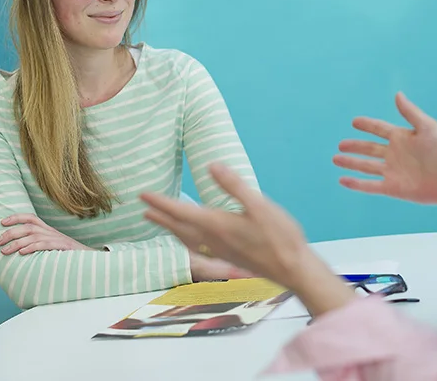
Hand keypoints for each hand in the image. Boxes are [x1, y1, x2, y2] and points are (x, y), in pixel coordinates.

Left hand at [0, 213, 93, 254]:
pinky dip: (31, 248)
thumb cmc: (66, 253)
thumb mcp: (52, 244)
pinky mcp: (60, 246)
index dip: (15, 217)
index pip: (30, 217)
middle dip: (10, 233)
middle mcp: (50, 231)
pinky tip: (21, 253)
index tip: (2, 222)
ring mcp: (55, 238)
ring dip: (15, 243)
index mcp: (47, 229)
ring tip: (4, 251)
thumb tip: (20, 248)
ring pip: (31, 236)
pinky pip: (43, 245)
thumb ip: (38, 243)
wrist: (87, 257)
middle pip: (27, 227)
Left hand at [141, 164, 357, 317]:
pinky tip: (188, 238)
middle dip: (160, 216)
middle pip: (179, 227)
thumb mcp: (260, 205)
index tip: (144, 195)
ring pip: (186, 238)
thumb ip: (235, 186)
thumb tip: (213, 166)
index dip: (161, 203)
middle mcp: (214, 240)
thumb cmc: (280, 237)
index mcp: (218, 225)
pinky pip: (196, 246)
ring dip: (170, 228)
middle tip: (143, 208)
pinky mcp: (228, 257)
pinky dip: (184, 238)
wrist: (293, 270)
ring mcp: (220, 251)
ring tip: (157, 222)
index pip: (182, 212)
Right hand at [334, 92, 436, 204]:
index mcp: (402, 138)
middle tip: (340, 144)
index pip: (379, 129)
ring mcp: (392, 172)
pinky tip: (342, 180)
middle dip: (355, 146)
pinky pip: (370, 185)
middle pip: (369, 149)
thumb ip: (410, 112)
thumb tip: (397, 94)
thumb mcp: (426, 126)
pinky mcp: (392, 188)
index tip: (354, 121)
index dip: (367, 125)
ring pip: (366, 166)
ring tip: (335, 158)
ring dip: (350, 162)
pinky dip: (355, 184)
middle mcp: (395, 154)